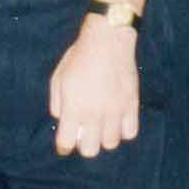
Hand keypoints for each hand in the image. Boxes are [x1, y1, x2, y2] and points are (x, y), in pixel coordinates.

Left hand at [49, 15, 140, 157]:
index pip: (66, 143)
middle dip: (84, 145)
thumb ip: (57, 103)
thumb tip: (63, 120)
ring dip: (104, 138)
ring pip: (111, 143)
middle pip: (90, 150)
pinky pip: (130, 132)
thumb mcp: (58, 77)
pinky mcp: (131, 104)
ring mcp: (115, 110)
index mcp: (73, 107)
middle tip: (85, 133)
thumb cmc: (79, 56)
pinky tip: (118, 121)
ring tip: (102, 126)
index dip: (63, 147)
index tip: (64, 143)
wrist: (107, 38)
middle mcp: (94, 113)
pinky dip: (123, 130)